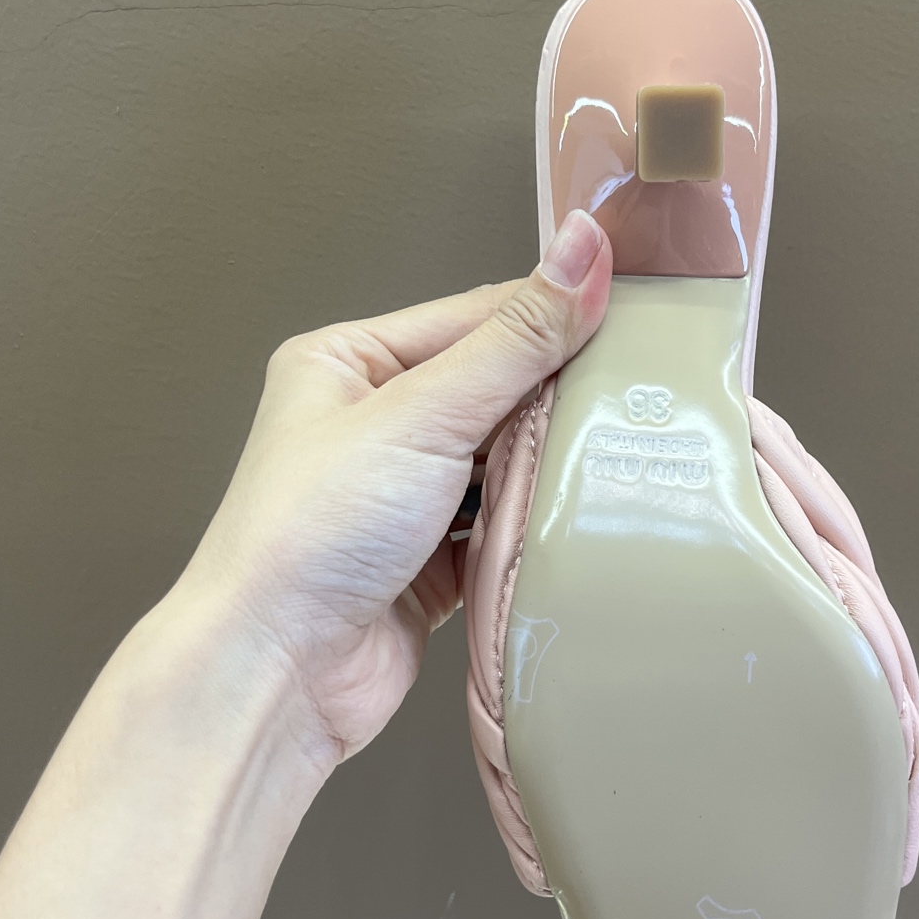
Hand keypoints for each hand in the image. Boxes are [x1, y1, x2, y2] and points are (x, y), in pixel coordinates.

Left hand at [172, 209, 612, 772]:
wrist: (278, 671)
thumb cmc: (313, 532)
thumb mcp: (422, 414)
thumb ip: (515, 340)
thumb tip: (584, 247)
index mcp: (348, 363)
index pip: (474, 319)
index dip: (553, 317)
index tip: (635, 317)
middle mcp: (372, 424)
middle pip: (495, 390)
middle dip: (558, 398)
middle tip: (640, 396)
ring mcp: (402, 496)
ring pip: (503, 462)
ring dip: (550, 465)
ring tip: (622, 455)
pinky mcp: (429, 562)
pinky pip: (501, 526)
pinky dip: (534, 525)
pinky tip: (579, 519)